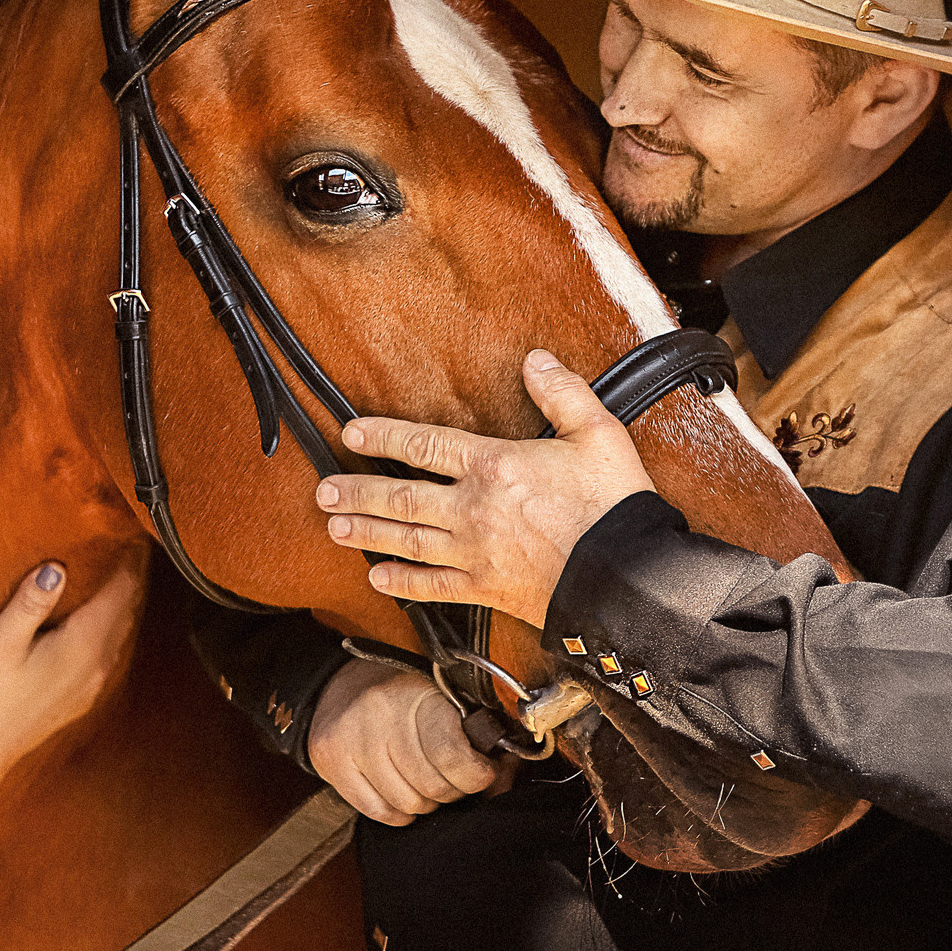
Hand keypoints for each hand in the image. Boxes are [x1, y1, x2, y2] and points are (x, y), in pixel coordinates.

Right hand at [0, 559, 141, 848]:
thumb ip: (30, 604)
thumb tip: (57, 568)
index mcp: (82, 645)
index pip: (120, 592)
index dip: (127, 561)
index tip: (130, 532)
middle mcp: (97, 665)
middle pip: (126, 610)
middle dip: (129, 577)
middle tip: (129, 544)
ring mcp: (92, 684)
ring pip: (121, 632)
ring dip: (122, 603)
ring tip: (119, 574)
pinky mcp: (80, 698)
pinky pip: (109, 652)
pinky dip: (112, 627)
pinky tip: (99, 621)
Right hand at [309, 657, 504, 825]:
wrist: (340, 686)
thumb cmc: (402, 694)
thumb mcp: (443, 698)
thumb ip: (477, 734)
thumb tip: (506, 775)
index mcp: (416, 694)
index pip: (452, 755)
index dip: (476, 775)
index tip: (482, 772)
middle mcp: (380, 715)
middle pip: (432, 787)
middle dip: (452, 791)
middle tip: (453, 779)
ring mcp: (352, 741)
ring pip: (408, 803)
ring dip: (426, 803)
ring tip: (424, 783)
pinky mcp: (331, 762)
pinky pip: (378, 811)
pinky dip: (398, 812)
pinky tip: (402, 794)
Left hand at [315, 350, 652, 625]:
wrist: (628, 579)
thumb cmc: (614, 506)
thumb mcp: (598, 433)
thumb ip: (562, 393)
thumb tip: (535, 359)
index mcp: (495, 465)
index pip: (425, 444)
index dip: (383, 435)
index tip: (351, 433)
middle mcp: (473, 509)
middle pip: (401, 496)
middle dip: (357, 492)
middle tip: (323, 491)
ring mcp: (475, 553)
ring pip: (406, 539)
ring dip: (367, 531)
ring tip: (334, 527)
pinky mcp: (486, 590)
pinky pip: (433, 587)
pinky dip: (402, 582)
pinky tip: (377, 577)